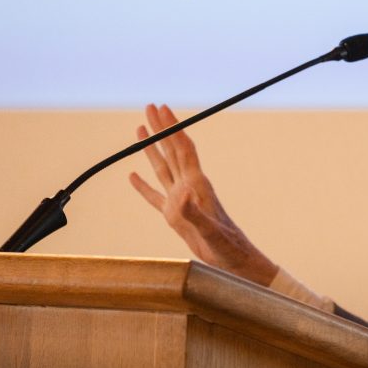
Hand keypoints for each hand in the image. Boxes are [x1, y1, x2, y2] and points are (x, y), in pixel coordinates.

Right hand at [128, 104, 278, 285]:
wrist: (234, 261)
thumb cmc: (227, 247)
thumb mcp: (210, 232)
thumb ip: (194, 213)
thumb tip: (181, 195)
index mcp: (197, 185)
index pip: (182, 149)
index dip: (172, 128)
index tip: (161, 109)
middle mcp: (188, 187)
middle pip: (172, 150)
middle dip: (161, 128)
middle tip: (149, 106)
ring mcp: (180, 201)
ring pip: (162, 168)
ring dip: (151, 148)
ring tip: (139, 130)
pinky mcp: (174, 217)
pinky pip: (153, 196)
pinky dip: (142, 185)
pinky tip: (133, 176)